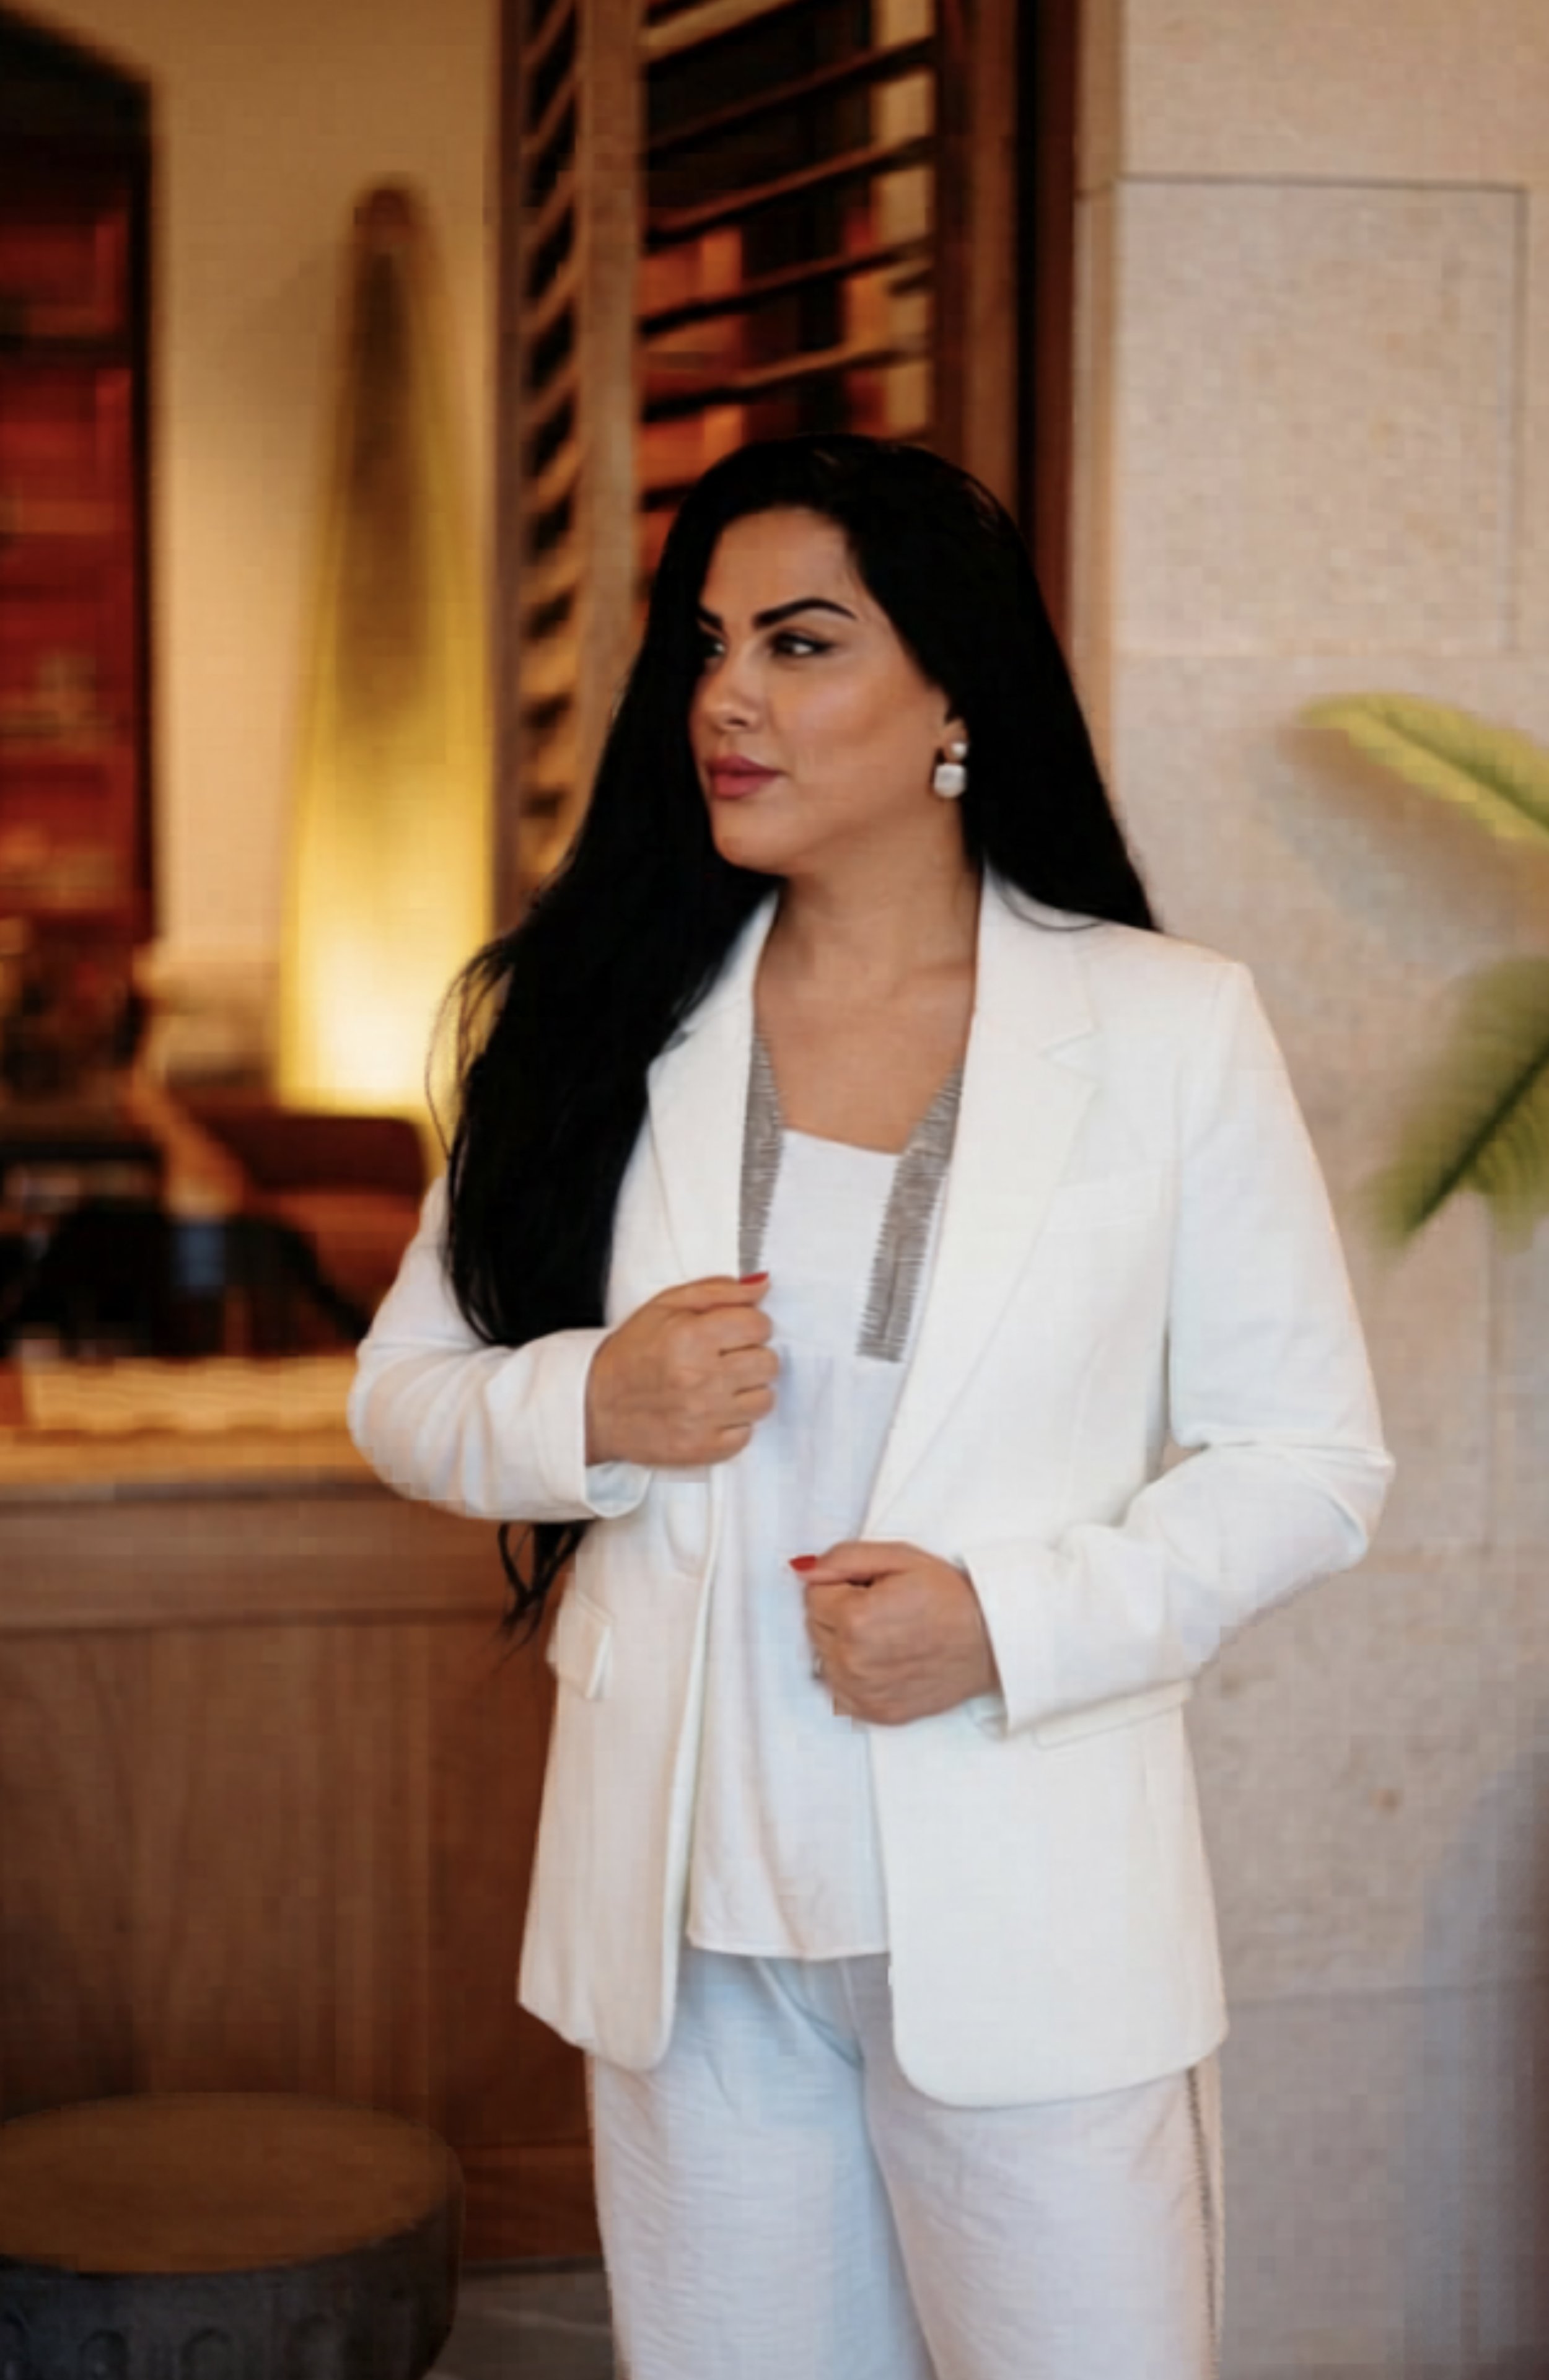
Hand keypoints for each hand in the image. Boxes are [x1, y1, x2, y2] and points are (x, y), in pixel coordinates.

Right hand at [585, 1274, 776, 1467]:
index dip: (750, 1326)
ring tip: (718, 1386)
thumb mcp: (666, 1306)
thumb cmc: (631, 1352)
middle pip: (769, 1363)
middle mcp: (700, 1379)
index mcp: (691, 1337)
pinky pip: (747, 1434)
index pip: (760, 1326)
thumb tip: (762, 1286)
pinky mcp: (703, 1449)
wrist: (594, 1405)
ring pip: (764, 1400)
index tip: (733, 1332)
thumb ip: (718, 1292)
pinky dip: (734, 1424)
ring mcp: (704, 1418)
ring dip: (747, 1392)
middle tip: (726, 1360)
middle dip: (752, 1357)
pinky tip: (712, 1412)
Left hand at [795, 1541, 1000, 1725]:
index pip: (813, 1594)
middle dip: (838, 1613)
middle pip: (815, 1627)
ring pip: (824, 1659)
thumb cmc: (949, 1596)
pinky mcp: (875, 1713)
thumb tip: (803, 1569)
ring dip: (844, 1645)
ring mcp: (863, 1692)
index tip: (871, 1587)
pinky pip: (840, 1691)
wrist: (990, 1641)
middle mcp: (852, 1661)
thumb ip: (843, 1559)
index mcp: (854, 1619)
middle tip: (882, 1609)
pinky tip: (885, 1661)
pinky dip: (854, 1675)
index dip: (841, 1585)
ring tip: (886, 1635)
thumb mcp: (899, 1557)